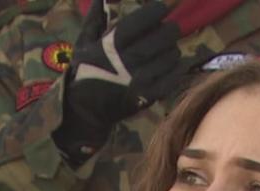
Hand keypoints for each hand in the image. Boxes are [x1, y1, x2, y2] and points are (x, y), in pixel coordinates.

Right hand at [54, 0, 182, 162]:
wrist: (84, 111)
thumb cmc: (83, 73)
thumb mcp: (83, 44)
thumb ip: (94, 19)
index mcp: (111, 45)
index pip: (142, 20)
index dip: (156, 11)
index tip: (160, 10)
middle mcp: (128, 61)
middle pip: (163, 36)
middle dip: (170, 29)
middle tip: (170, 29)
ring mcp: (141, 80)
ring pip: (171, 55)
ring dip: (172, 48)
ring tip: (168, 48)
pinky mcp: (149, 96)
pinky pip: (173, 76)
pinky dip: (177, 67)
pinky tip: (171, 64)